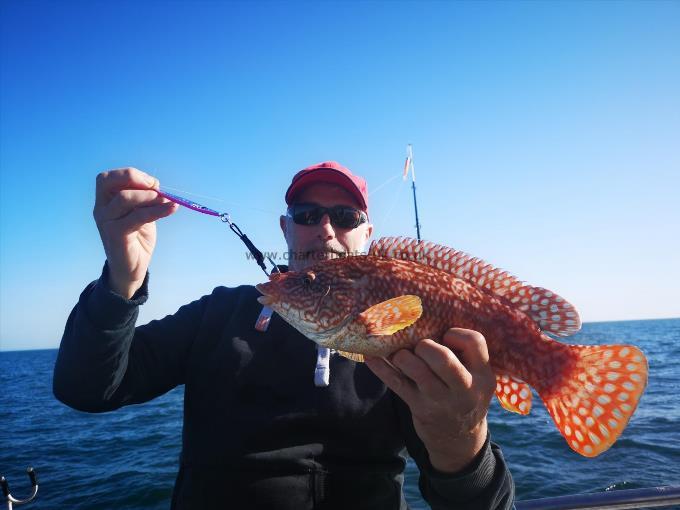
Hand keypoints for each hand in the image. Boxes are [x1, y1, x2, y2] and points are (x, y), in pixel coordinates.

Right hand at [93, 167, 177, 297]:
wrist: (131, 268)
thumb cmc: (137, 238)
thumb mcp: (141, 213)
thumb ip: (145, 199)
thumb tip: (157, 185)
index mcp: (105, 202)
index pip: (107, 178)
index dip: (129, 174)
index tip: (152, 182)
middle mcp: (101, 209)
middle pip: (108, 182)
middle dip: (134, 178)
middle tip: (156, 187)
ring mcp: (106, 222)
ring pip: (125, 198)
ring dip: (150, 196)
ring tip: (168, 200)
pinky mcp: (116, 235)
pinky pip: (137, 217)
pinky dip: (157, 210)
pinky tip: (172, 209)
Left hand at [365, 328, 494, 473]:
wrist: (458, 439)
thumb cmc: (462, 394)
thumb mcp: (476, 378)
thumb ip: (462, 355)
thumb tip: (424, 321)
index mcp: (483, 376)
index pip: (474, 342)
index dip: (456, 334)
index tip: (445, 337)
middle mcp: (464, 389)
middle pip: (442, 357)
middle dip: (425, 346)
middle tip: (420, 347)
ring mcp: (440, 401)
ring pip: (417, 369)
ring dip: (403, 356)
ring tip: (400, 354)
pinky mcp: (419, 408)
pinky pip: (396, 383)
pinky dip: (381, 368)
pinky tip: (370, 356)